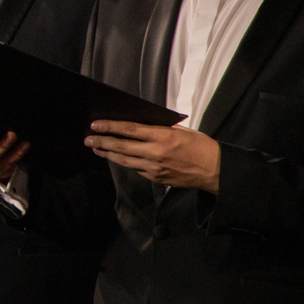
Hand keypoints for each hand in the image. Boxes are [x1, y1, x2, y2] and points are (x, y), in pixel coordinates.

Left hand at [86, 121, 220, 191]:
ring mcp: (155, 168)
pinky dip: (124, 162)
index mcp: (163, 137)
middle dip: (102, 142)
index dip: (110, 127)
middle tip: (88, 139)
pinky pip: (136, 169)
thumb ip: (159, 128)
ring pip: (124, 160)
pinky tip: (116, 158)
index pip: (129, 130)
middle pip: (122, 146)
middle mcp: (156, 153)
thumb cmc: (200, 147)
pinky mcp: (156, 178)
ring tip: (96, 148)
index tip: (96, 125)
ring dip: (108, 153)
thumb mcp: (181, 130)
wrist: (215, 170)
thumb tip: (139, 124)